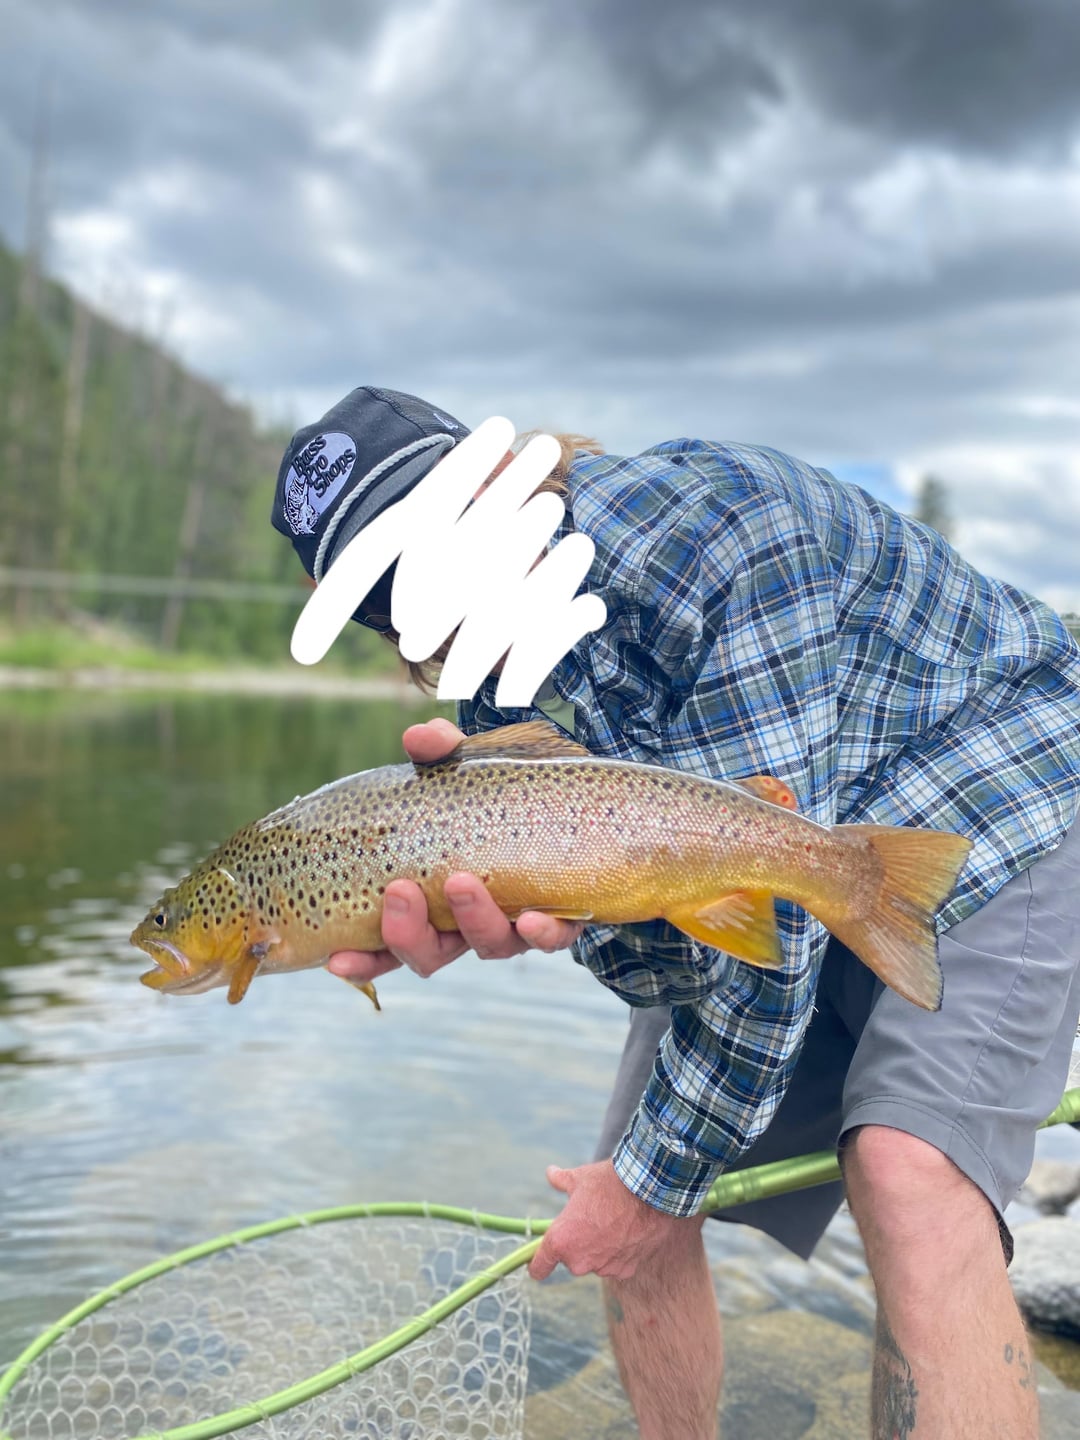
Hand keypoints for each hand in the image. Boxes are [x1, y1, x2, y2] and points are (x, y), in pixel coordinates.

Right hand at [326, 718, 585, 982]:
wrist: (575, 798)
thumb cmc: (503, 793)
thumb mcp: (468, 768)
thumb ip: (442, 752)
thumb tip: (418, 738)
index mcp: (431, 899)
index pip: (388, 942)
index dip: (363, 959)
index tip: (337, 958)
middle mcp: (468, 922)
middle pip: (430, 955)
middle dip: (409, 934)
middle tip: (400, 891)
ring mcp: (513, 924)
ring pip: (488, 947)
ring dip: (472, 920)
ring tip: (461, 882)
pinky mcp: (563, 919)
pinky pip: (553, 938)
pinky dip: (542, 933)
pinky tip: (533, 918)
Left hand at [528, 1160, 694, 1281]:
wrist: (648, 1191)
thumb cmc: (609, 1183)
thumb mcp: (579, 1178)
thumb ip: (560, 1180)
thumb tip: (551, 1173)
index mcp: (561, 1241)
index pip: (539, 1267)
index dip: (537, 1264)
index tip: (538, 1262)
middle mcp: (579, 1261)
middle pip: (571, 1260)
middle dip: (577, 1244)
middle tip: (590, 1220)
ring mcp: (603, 1268)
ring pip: (594, 1261)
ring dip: (599, 1248)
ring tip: (612, 1222)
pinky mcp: (625, 1271)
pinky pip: (615, 1264)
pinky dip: (619, 1252)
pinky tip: (627, 1231)